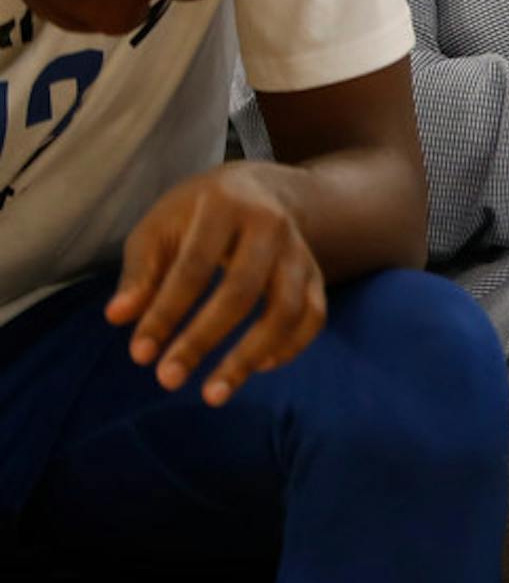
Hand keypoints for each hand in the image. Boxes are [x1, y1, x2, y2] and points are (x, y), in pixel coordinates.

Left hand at [105, 165, 326, 406]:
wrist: (260, 189)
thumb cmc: (195, 214)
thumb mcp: (159, 227)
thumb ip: (140, 272)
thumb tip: (119, 318)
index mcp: (224, 207)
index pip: (194, 267)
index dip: (167, 313)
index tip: (139, 355)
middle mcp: (270, 226)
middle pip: (242, 291)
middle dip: (203, 339)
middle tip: (167, 381)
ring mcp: (299, 250)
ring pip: (287, 308)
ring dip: (251, 355)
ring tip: (215, 393)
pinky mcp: (316, 273)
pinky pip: (314, 315)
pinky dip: (290, 346)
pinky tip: (258, 367)